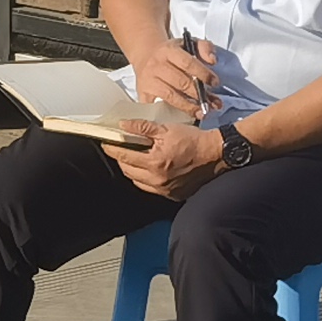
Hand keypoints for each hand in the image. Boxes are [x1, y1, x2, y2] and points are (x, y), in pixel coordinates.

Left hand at [111, 120, 228, 199]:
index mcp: (154, 162)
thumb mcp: (167, 129)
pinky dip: (145, 179)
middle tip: (119, 148)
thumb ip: (143, 128)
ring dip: (132, 170)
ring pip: (138, 182)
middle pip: (128, 171)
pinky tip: (148, 169)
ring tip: (133, 158)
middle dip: (121, 159)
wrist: (215, 154)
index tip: (106, 143)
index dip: (112, 149)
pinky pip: (151, 189)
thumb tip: (123, 125)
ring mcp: (165, 190)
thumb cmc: (193, 140)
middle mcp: (157, 180)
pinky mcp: (172, 195)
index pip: (124, 156)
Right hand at [129, 40, 217, 115]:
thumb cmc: (172, 53)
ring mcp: (149, 81)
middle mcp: (156, 65)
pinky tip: (184, 117)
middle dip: (199, 94)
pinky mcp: (143, 94)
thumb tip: (212, 61)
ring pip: (171, 97)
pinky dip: (172, 114)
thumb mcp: (189, 43)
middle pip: (181, 82)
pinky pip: (159, 107)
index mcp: (169, 51)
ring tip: (201, 113)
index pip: (188, 63)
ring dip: (189, 106)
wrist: (146, 55)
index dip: (203, 74)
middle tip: (212, 103)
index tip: (215, 82)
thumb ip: (205, 47)